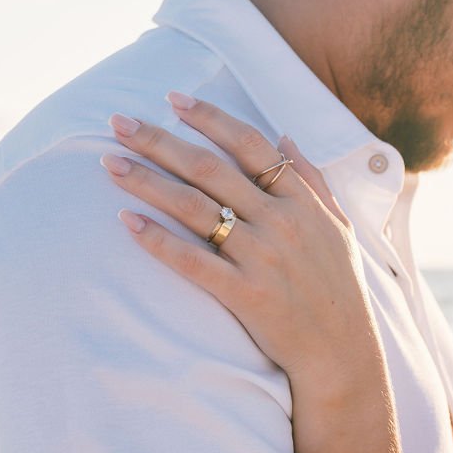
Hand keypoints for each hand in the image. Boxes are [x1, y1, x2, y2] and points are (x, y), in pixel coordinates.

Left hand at [102, 95, 374, 381]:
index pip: (250, 145)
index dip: (210, 118)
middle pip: (209, 168)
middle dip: (159, 141)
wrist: (342, 353)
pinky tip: (128, 222)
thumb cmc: (339, 289)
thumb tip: (284, 135)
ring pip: (194, 208)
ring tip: (110, 165)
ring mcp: (263, 258)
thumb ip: (312, 178)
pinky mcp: (246, 294)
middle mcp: (281, 222)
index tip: (173, 99)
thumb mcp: (338, 226)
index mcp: (302, 201)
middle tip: (118, 123)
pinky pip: (194, 261)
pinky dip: (159, 240)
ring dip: (147, 182)